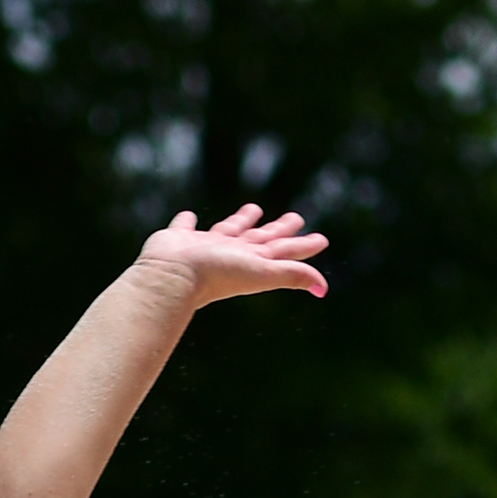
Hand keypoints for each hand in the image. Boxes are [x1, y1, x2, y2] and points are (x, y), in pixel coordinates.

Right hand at [133, 204, 328, 306]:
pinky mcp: (180, 239)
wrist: (172, 277)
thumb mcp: (260, 272)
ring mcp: (205, 247)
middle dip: (279, 229)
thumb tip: (324, 289)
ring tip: (253, 209)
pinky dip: (186, 221)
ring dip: (242, 221)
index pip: (285, 250)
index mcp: (252, 261)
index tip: (321, 239)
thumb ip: (291, 275)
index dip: (304, 245)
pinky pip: (185, 227)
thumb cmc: (216, 274)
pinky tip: (188, 216)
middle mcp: (232, 254)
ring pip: (229, 230)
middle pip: (262, 238)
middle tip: (296, 218)